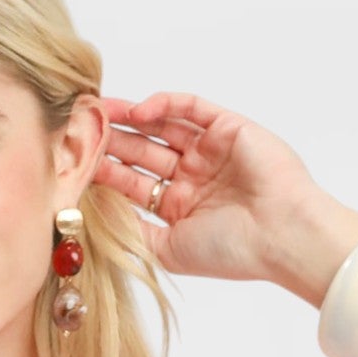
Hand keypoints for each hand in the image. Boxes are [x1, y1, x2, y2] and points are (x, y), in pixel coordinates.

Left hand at [94, 91, 325, 283]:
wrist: (280, 235)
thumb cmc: (231, 251)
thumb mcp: (168, 251)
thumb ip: (135, 233)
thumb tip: (97, 219)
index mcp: (180, 208)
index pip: (134, 185)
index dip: (106, 172)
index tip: (77, 164)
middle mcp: (194, 178)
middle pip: (143, 153)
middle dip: (112, 141)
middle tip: (81, 129)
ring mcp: (210, 151)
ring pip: (163, 128)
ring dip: (131, 119)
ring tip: (99, 111)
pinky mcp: (228, 128)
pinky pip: (191, 109)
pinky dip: (165, 105)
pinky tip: (139, 111)